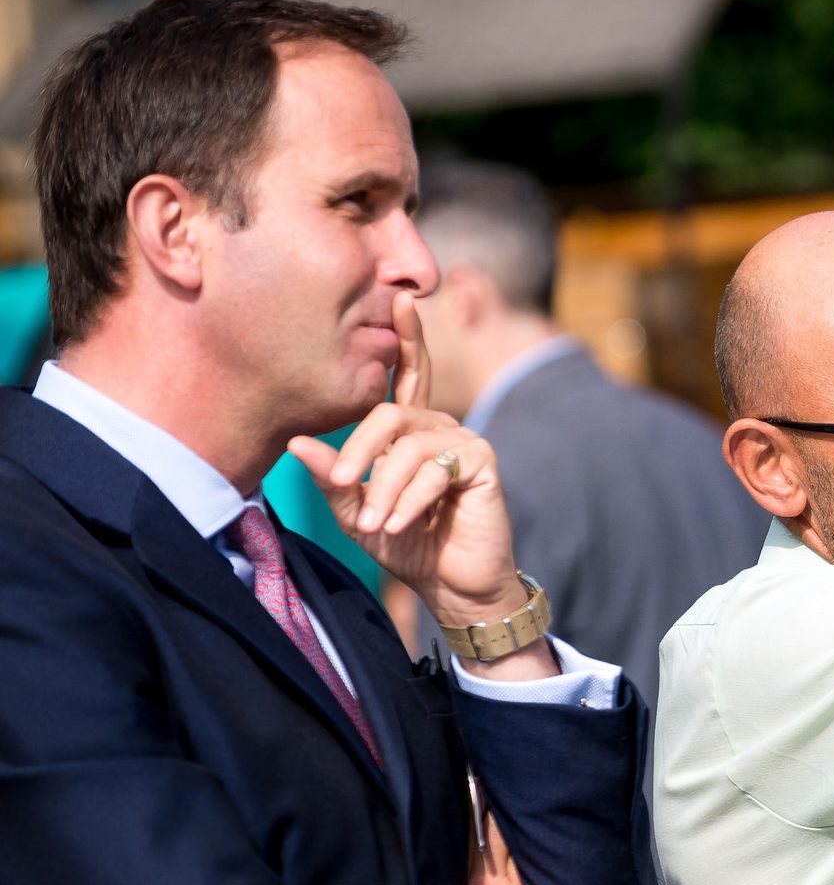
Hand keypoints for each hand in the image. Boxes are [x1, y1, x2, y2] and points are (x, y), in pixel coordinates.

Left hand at [287, 293, 529, 631]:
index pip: (406, 376)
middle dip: (361, 451)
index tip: (401, 300)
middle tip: (346, 487)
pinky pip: (435, 467)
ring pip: (409, 444)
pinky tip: (398, 524)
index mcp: (410, 431)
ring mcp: (465, 440)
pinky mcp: (483, 462)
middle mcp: (440, 427)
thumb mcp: (357, 510)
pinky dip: (410, 499)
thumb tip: (298, 443)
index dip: (405, 339)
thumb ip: (334, 476)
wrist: (453, 584)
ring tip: (374, 525)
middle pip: (390, 413)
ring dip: (385, 488)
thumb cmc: (408, 544)